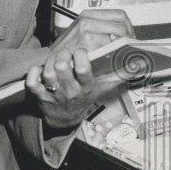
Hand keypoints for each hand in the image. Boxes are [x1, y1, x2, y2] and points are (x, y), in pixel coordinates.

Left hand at [27, 9, 134, 130]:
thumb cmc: (85, 96)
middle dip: (63, 55)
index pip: (83, 69)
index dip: (80, 56)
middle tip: (66, 52)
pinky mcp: (39, 95)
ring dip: (49, 61)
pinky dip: (33, 73)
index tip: (81, 51)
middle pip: (62, 67)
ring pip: (47, 72)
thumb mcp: (105, 87)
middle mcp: (70, 90)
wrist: (65, 118)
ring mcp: (53, 93)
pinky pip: (31, 82)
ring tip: (55, 59)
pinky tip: (39, 70)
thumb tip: (139, 63)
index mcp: (86, 86)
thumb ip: (122, 74)